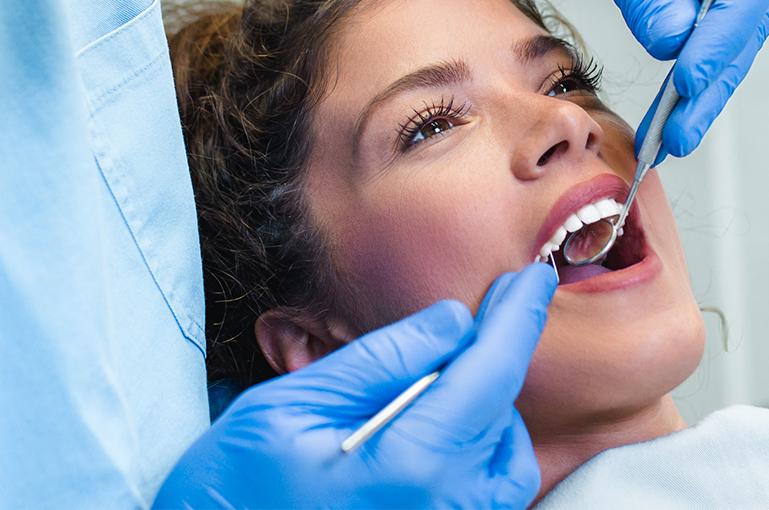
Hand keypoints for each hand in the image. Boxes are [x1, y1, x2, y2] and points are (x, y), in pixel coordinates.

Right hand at [153, 263, 558, 509]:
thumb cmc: (237, 487)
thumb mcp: (293, 405)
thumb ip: (382, 360)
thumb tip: (453, 322)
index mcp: (411, 465)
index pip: (490, 374)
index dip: (516, 319)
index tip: (532, 282)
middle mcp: (445, 507)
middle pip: (498, 413)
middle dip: (477, 367)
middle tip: (431, 346)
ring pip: (504, 459)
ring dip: (478, 418)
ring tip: (413, 405)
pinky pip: (486, 496)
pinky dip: (473, 459)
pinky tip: (424, 443)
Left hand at [520, 0, 768, 156]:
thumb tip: (675, 48)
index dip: (726, 29)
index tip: (692, 74)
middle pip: (747, 14)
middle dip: (715, 75)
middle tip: (682, 126)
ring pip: (728, 39)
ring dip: (702, 91)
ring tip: (673, 138)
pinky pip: (700, 42)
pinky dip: (685, 82)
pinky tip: (668, 120)